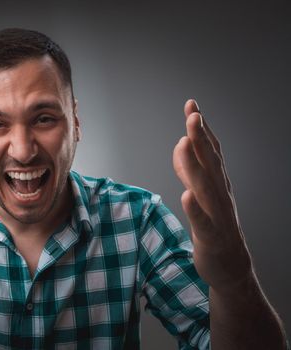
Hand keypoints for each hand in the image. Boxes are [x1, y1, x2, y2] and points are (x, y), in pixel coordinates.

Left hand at [173, 100, 252, 293]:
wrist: (230, 266)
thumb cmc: (214, 226)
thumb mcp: (201, 193)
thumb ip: (190, 170)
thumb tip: (181, 145)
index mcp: (216, 183)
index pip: (209, 150)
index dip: (201, 128)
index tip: (192, 105)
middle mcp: (219, 194)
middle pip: (210, 162)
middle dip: (201, 137)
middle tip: (193, 114)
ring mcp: (217, 214)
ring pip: (205, 186)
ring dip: (196, 164)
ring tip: (186, 142)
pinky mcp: (210, 235)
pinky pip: (202, 220)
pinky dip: (195, 208)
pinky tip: (186, 195)